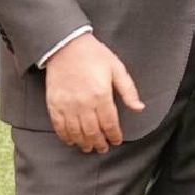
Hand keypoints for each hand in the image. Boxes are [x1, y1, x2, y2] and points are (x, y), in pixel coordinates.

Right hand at [44, 34, 144, 152]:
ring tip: (89, 147)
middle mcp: (84, 104)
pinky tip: (72, 140)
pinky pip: (60, 127)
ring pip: (77, 133)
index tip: (117, 140)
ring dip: (84, 143)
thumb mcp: (117, 68)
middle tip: (103, 148)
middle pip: (93, 132)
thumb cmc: (94, 55)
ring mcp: (67, 106)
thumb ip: (128, 90)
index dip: (114, 135)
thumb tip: (139, 108)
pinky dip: (66, 137)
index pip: (110, 124)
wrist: (67, 46)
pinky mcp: (54, 105)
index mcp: (101, 95)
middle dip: (100, 143)